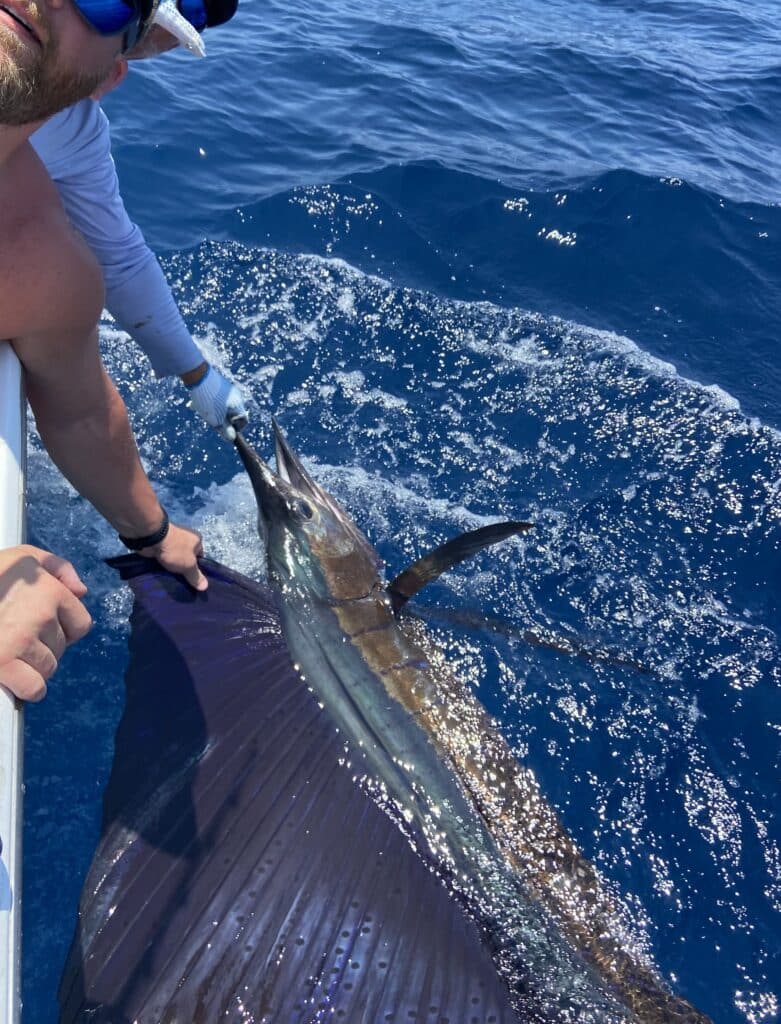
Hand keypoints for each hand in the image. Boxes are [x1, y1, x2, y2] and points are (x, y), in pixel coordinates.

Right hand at [0, 545, 92, 701]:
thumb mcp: (23, 557)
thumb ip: (57, 567)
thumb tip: (81, 591)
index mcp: (50, 590)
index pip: (80, 625)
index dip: (62, 629)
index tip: (41, 629)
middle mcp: (41, 614)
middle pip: (61, 649)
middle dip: (42, 647)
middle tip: (16, 637)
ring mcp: (21, 640)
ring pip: (48, 669)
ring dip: (32, 667)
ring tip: (8, 651)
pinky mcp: (2, 663)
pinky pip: (34, 688)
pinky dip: (25, 688)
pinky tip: (11, 678)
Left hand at [142, 522, 207, 591]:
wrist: (151, 538)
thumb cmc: (175, 550)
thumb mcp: (189, 566)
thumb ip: (196, 576)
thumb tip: (205, 587)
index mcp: (196, 540)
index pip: (200, 557)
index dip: (196, 569)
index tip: (191, 580)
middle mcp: (185, 538)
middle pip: (186, 558)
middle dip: (182, 569)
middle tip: (180, 582)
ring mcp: (171, 540)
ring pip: (174, 558)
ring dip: (171, 567)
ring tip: (170, 579)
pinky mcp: (159, 544)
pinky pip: (164, 557)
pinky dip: (162, 564)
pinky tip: (161, 573)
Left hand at [186, 365, 248, 441]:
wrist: (198, 375)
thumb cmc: (208, 400)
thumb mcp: (215, 420)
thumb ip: (224, 430)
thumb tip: (231, 438)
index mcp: (238, 406)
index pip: (243, 421)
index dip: (236, 429)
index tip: (226, 432)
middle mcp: (236, 396)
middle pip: (231, 413)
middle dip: (220, 419)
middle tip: (209, 421)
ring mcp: (227, 388)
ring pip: (221, 404)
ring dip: (211, 410)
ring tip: (198, 410)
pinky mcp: (218, 382)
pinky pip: (215, 396)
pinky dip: (207, 401)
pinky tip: (195, 402)